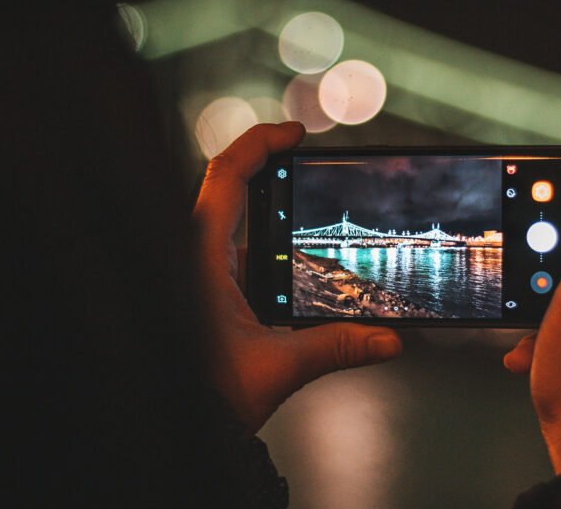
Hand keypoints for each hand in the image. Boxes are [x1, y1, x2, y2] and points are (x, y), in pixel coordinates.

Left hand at [193, 122, 402, 433]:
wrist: (172, 427)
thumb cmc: (203, 397)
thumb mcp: (276, 369)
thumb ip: (335, 347)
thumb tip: (388, 339)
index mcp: (199, 258)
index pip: (225, 175)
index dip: (260, 143)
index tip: (296, 134)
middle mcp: (195, 258)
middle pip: (232, 191)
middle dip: (275, 177)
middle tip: (314, 169)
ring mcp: (200, 276)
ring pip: (237, 228)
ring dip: (274, 220)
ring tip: (316, 220)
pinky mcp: (208, 296)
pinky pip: (239, 258)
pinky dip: (269, 252)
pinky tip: (298, 268)